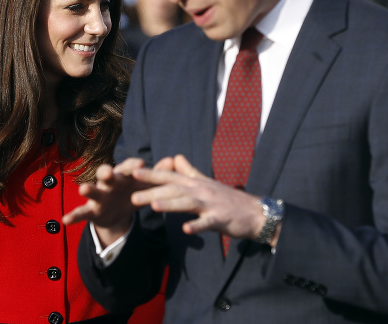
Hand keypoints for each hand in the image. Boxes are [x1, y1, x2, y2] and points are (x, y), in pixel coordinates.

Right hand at [62, 157, 150, 245]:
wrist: (118, 213)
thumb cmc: (132, 193)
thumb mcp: (145, 186)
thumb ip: (157, 174)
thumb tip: (173, 161)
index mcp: (124, 176)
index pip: (128, 167)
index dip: (133, 165)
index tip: (141, 163)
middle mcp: (109, 183)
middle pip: (106, 174)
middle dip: (106, 173)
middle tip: (107, 172)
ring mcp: (99, 196)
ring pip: (92, 191)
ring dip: (88, 190)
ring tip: (83, 189)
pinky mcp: (91, 211)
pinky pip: (81, 213)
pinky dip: (73, 216)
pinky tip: (65, 220)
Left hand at [130, 154, 268, 242]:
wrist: (255, 213)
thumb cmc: (228, 199)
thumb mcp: (207, 182)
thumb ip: (189, 171)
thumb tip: (175, 157)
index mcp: (196, 183)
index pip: (170, 176)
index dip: (151, 174)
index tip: (132, 173)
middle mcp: (201, 190)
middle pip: (174, 188)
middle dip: (153, 190)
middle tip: (132, 195)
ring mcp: (211, 204)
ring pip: (187, 203)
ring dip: (170, 204)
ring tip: (153, 206)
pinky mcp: (220, 219)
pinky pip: (207, 223)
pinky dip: (197, 226)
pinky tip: (186, 230)